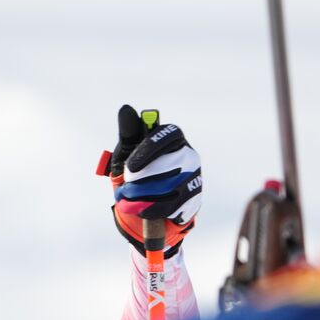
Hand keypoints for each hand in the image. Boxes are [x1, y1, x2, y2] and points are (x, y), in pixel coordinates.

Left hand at [99, 105, 202, 256]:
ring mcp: (195, 177)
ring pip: (174, 187)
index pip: (168, 135)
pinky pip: (177, 206)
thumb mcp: (127, 152)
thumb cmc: (135, 170)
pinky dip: (155, 211)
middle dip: (142, 181)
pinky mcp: (195, 198)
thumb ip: (128, 133)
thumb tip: (125, 108)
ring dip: (145, 198)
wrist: (143, 204)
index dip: (148, 151)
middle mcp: (189, 154)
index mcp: (173, 138)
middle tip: (124, 191)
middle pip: (170, 164)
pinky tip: (143, 210)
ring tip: (128, 202)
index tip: (130, 168)